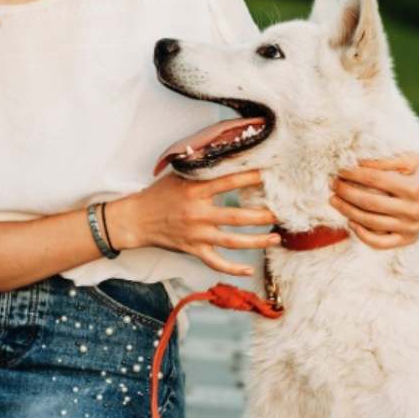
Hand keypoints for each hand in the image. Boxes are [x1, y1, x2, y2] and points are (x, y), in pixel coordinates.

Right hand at [106, 169, 281, 276]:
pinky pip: (216, 262)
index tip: (269, 175)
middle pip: (237, 217)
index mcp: (195, 191)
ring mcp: (196, 234)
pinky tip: (250, 268)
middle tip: (282, 213)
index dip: (250, 178)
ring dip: (257, 241)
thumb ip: (199, 166)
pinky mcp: (193, 249)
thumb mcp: (177, 175)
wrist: (136, 219)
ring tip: (276, 238)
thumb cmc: (158, 195)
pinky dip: (233, 268)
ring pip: (232, 242)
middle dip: (262, 215)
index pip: (228, 182)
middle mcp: (198, 214)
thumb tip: (221, 149)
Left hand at [329, 151, 418, 249]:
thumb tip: (358, 162)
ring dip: (348, 211)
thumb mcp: (412, 159)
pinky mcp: (408, 239)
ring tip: (334, 201)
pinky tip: (351, 222)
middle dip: (346, 192)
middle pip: (369, 202)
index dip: (353, 174)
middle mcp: (412, 210)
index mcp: (413, 187)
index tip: (340, 170)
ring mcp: (410, 228)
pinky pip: (380, 243)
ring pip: (371, 223)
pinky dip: (362, 235)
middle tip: (333, 185)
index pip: (374, 179)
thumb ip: (386, 160)